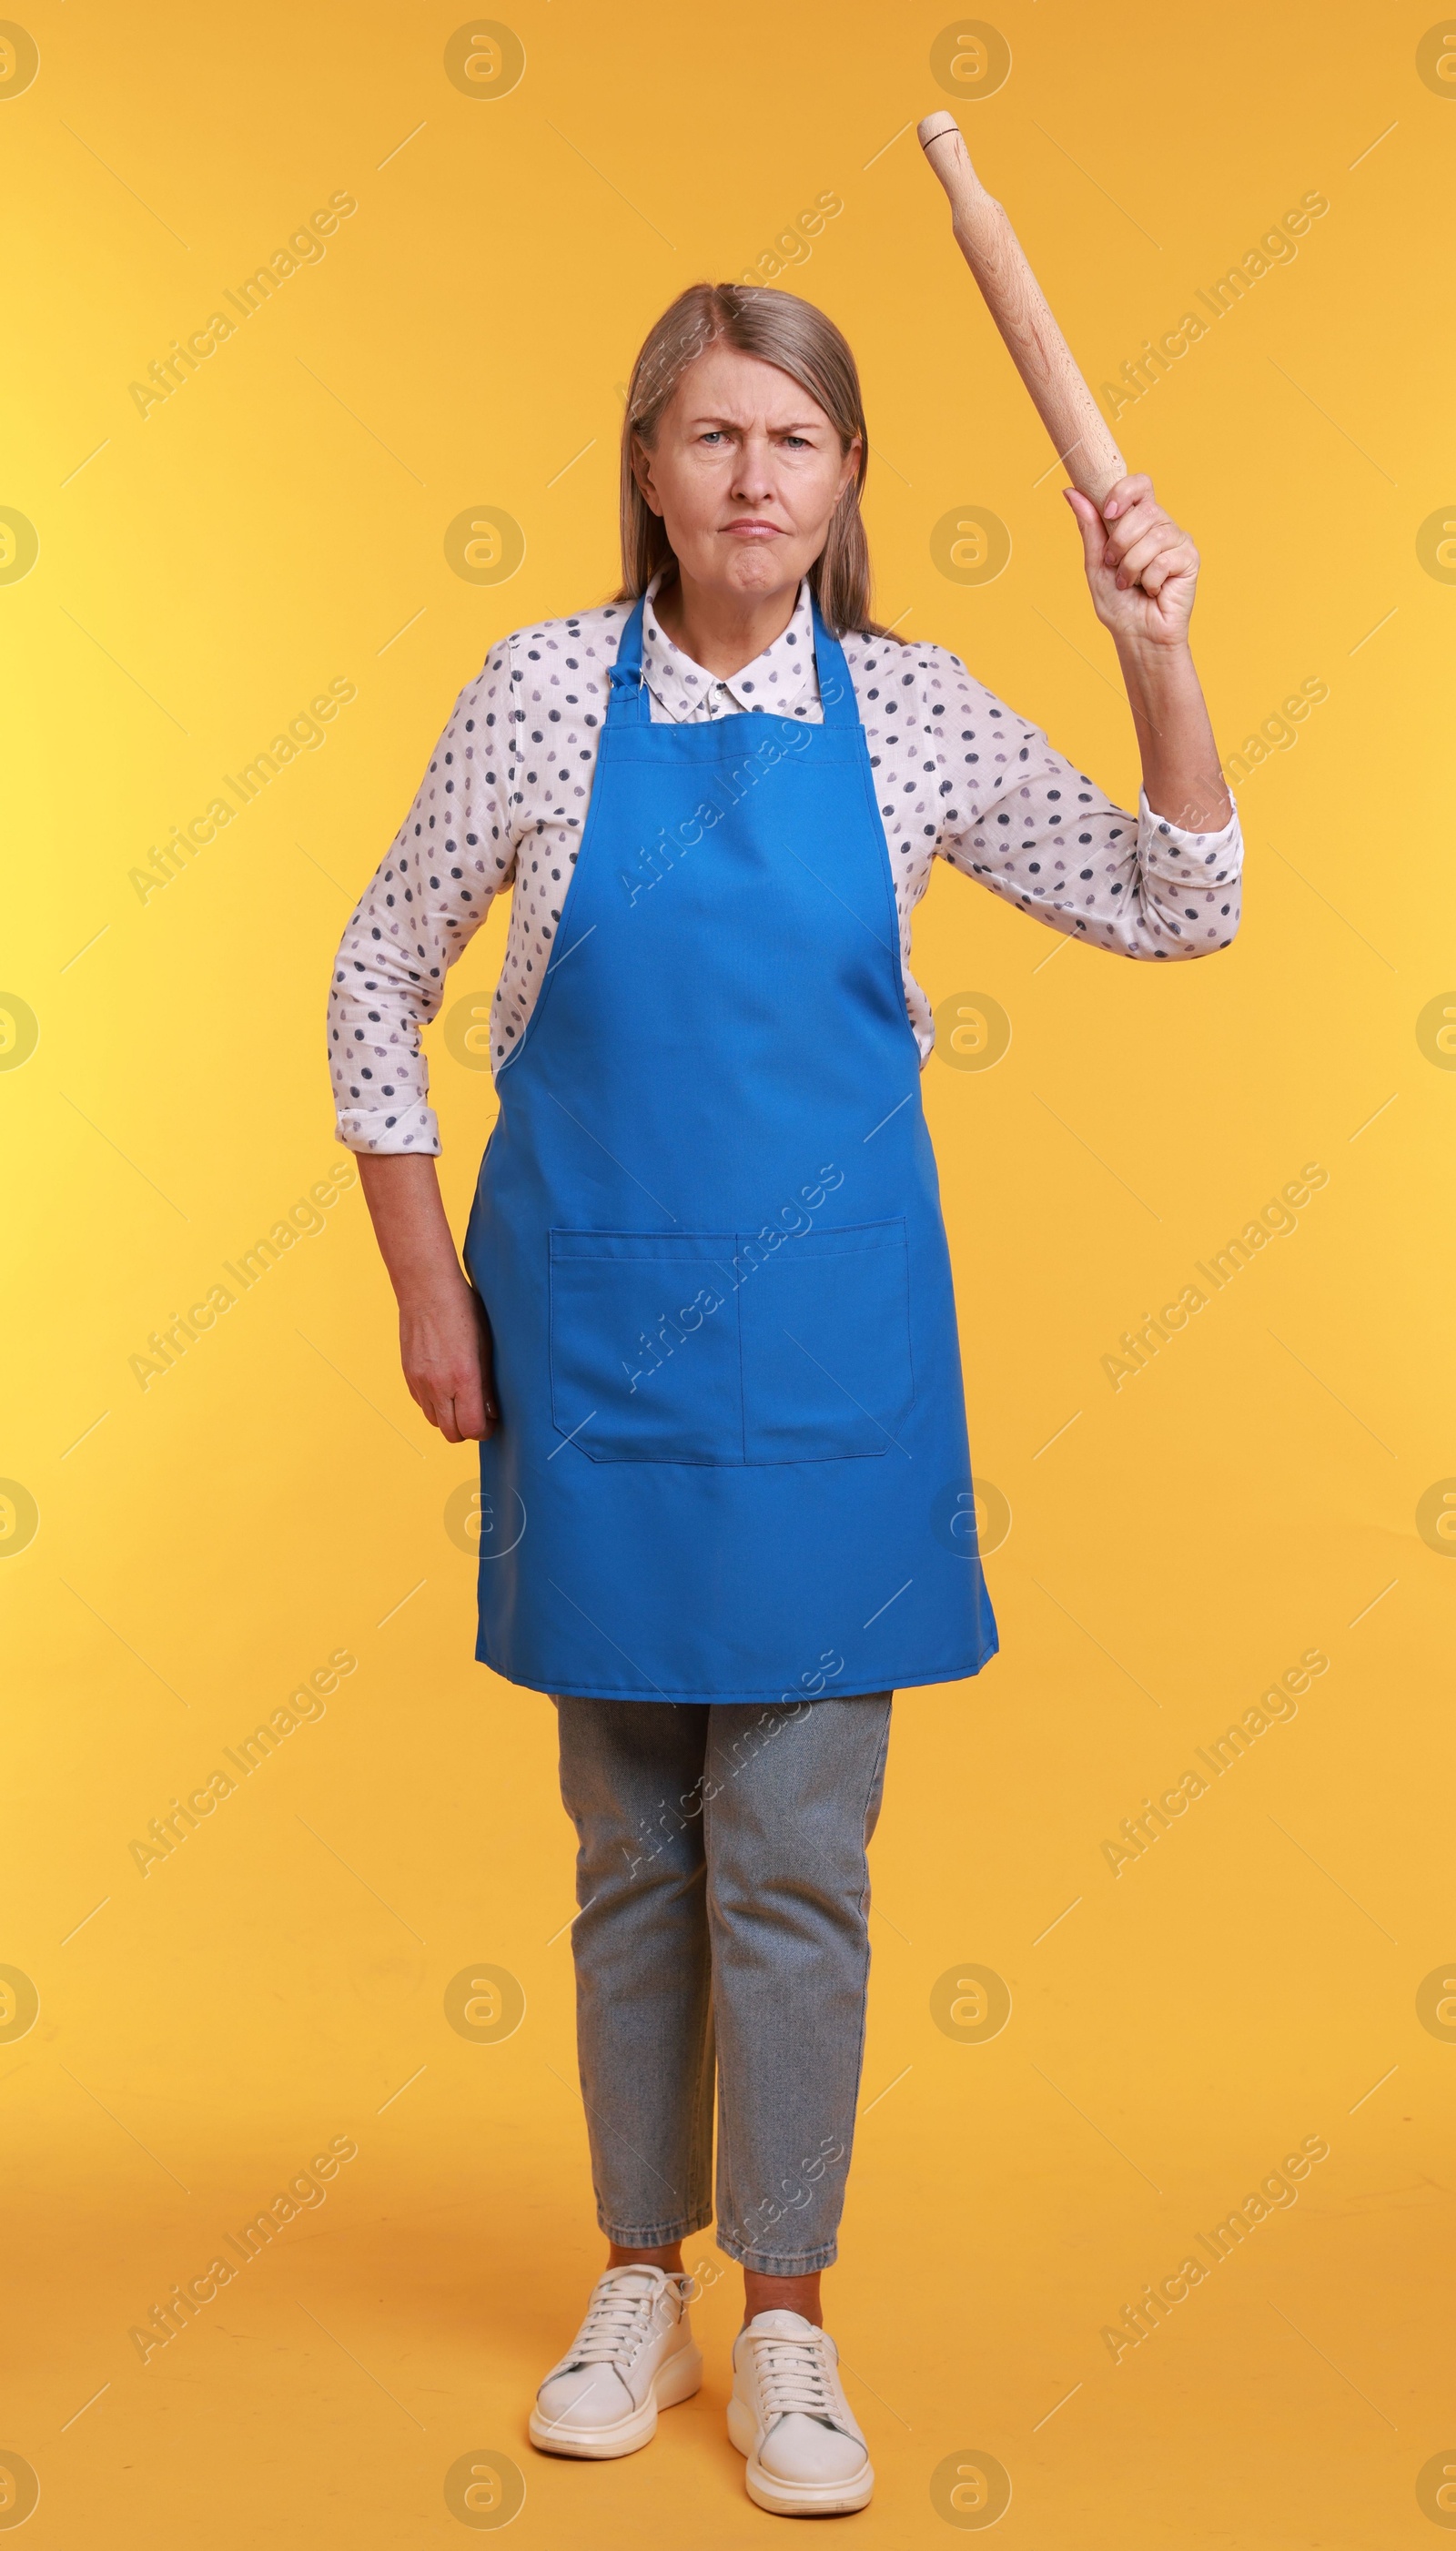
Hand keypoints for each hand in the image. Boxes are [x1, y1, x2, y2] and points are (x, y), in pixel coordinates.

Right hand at [398, 1274, 497, 1443]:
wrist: (427, 1290)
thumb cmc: (463, 1311)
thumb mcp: (486, 1346)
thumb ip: (487, 1384)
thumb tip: (491, 1412)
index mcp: (463, 1377)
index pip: (471, 1428)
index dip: (484, 1431)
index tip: (491, 1422)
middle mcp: (438, 1385)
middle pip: (451, 1433)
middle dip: (467, 1430)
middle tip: (479, 1416)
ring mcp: (419, 1382)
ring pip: (434, 1421)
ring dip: (449, 1418)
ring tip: (462, 1400)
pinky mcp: (408, 1375)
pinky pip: (421, 1404)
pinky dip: (435, 1404)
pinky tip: (445, 1386)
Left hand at [1064, 474, 1198, 650]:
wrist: (1136, 635)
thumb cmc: (1118, 602)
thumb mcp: (1095, 562)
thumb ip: (1089, 527)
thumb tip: (1071, 492)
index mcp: (1139, 521)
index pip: (1140, 485)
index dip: (1124, 492)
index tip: (1108, 513)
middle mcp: (1161, 526)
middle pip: (1144, 510)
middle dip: (1121, 543)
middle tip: (1115, 566)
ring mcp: (1178, 541)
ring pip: (1154, 536)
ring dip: (1133, 566)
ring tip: (1132, 584)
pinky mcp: (1190, 559)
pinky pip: (1165, 559)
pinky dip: (1150, 581)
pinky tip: (1153, 592)